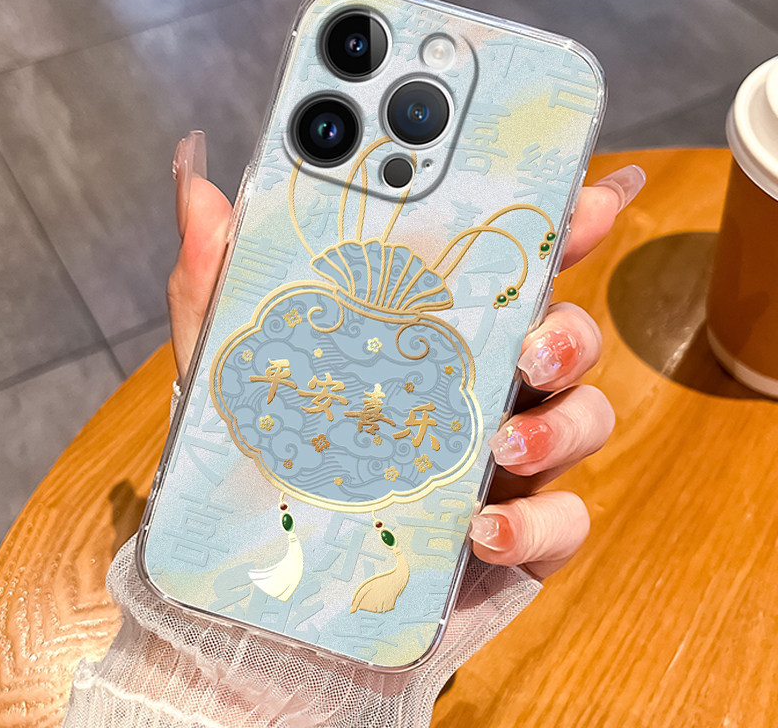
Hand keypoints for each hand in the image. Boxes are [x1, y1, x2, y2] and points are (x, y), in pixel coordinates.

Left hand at [168, 131, 644, 582]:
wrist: (267, 594)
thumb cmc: (261, 464)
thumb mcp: (228, 366)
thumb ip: (218, 278)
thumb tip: (196, 188)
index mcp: (433, 339)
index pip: (506, 272)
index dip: (557, 230)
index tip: (588, 198)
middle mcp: (484, 391)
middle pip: (564, 338)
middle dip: (569, 329)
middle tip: (533, 341)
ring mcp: (507, 467)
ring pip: (584, 420)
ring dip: (561, 424)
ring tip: (505, 442)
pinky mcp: (517, 540)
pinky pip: (562, 525)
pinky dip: (536, 525)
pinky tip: (484, 530)